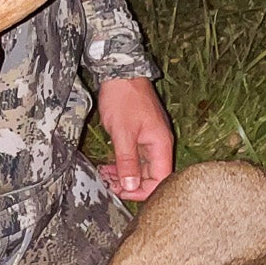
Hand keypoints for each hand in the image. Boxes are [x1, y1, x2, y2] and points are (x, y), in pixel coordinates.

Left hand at [96, 77, 173, 201]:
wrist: (120, 73)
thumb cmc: (123, 97)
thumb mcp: (122, 133)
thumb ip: (127, 161)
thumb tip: (130, 187)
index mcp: (161, 144)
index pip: (160, 180)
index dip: (141, 191)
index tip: (120, 191)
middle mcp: (159, 144)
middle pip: (151, 177)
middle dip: (129, 184)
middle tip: (108, 183)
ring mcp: (150, 139)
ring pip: (141, 168)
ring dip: (123, 174)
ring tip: (104, 174)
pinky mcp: (140, 135)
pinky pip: (135, 157)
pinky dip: (122, 163)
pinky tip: (108, 165)